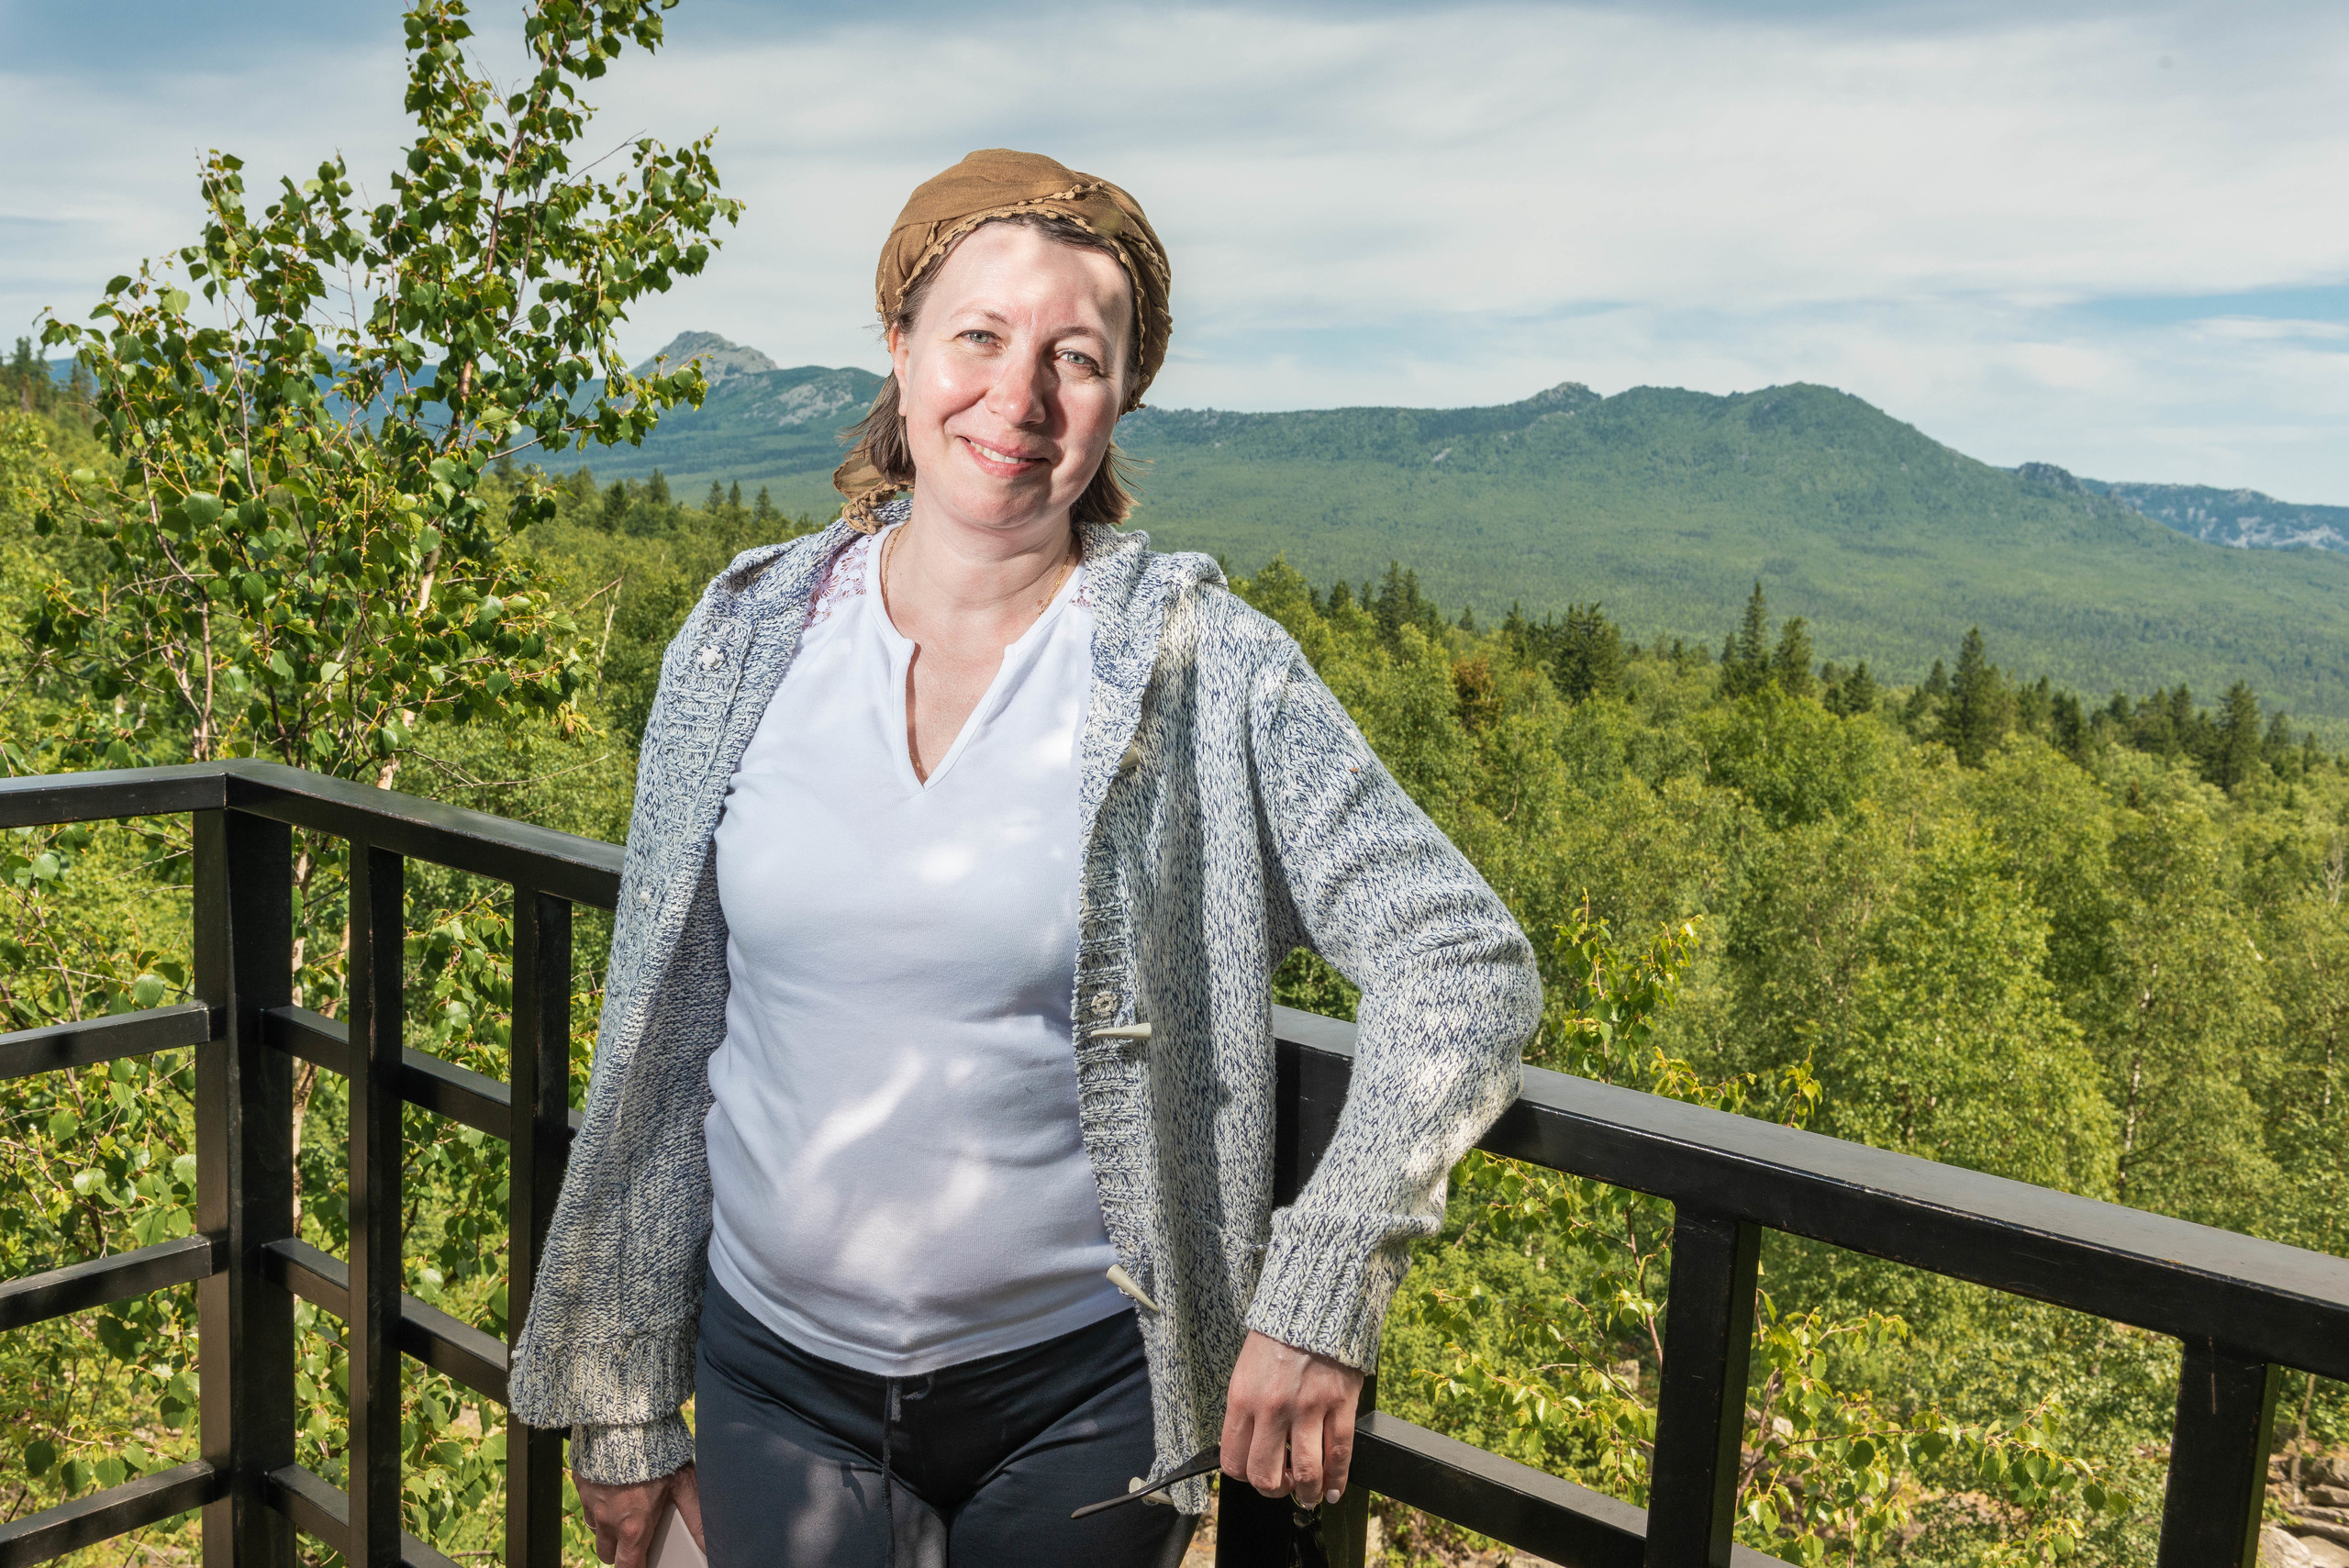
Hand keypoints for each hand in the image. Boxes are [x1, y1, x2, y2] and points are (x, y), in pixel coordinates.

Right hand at [575, 1461, 702, 1566]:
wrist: (621, 1422)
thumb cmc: (655, 1452)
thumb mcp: (684, 1484)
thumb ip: (696, 1517)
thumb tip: (712, 1545)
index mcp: (633, 1527)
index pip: (628, 1567)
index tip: (643, 1565)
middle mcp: (607, 1521)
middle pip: (608, 1553)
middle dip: (621, 1550)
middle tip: (637, 1534)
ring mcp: (590, 1502)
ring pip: (595, 1528)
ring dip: (608, 1526)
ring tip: (627, 1507)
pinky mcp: (580, 1483)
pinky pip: (586, 1503)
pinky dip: (597, 1501)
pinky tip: (612, 1486)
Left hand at [1220, 1330, 1364, 1507]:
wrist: (1313, 1304)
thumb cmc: (1278, 1336)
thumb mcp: (1246, 1370)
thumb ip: (1247, 1410)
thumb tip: (1254, 1447)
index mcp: (1242, 1399)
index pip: (1233, 1460)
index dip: (1245, 1477)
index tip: (1255, 1476)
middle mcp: (1271, 1408)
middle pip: (1266, 1475)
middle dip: (1275, 1491)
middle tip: (1284, 1488)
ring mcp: (1308, 1408)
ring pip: (1306, 1473)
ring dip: (1308, 1494)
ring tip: (1311, 1495)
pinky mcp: (1339, 1404)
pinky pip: (1339, 1454)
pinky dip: (1338, 1479)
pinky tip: (1334, 1488)